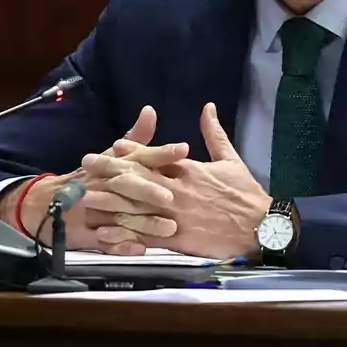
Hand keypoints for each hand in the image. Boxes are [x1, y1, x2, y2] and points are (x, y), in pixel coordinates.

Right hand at [0, 105, 188, 253]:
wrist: (47, 204)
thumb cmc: (89, 179)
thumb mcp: (111, 157)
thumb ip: (136, 139)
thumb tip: (150, 110)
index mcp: (113, 165)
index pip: (138, 156)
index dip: (160, 153)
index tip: (184, 149)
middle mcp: (104, 185)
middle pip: (126, 186)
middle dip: (148, 190)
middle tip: (170, 196)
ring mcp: (94, 210)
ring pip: (120, 215)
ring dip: (144, 223)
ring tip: (168, 228)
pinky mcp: (86, 234)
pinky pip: (104, 241)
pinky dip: (121, 245)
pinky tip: (139, 248)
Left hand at [82, 102, 271, 259]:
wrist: (259, 227)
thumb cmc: (245, 192)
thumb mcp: (230, 158)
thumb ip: (214, 133)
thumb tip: (207, 106)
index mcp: (190, 170)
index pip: (156, 157)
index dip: (133, 152)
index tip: (114, 145)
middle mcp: (178, 191)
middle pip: (139, 179)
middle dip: (111, 170)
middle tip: (88, 163)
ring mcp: (176, 216)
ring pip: (137, 206)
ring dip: (110, 201)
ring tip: (86, 195)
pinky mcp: (177, 240)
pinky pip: (146, 235)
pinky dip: (125, 234)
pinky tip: (106, 233)